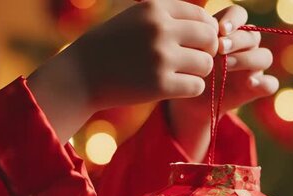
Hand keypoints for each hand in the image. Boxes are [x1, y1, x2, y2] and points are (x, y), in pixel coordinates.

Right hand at [28, 0, 218, 142]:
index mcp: (155, 10)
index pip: (203, 17)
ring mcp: (161, 58)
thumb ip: (168, 18)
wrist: (81, 75)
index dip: (206, 33)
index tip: (196, 44)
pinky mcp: (160, 85)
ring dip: (198, 72)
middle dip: (206, 51)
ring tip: (181, 74)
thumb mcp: (136, 19)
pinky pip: (197, 86)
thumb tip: (211, 26)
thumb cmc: (112, 47)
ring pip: (207, 64)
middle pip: (210, 39)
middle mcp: (160, 30)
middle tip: (193, 61)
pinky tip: (175, 87)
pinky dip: (190, 88)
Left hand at [168, 5, 278, 161]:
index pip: (239, 15)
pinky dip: (264, 83)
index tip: (219, 29)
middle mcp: (245, 47)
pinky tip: (249, 83)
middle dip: (237, 40)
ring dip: (247, 58)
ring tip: (228, 65)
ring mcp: (253, 67)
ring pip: (264, 56)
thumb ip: (199, 39)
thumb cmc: (187, 70)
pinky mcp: (256, 87)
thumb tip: (208, 31)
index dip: (233, 19)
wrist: (189, 101)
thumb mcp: (189, 52)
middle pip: (253, 36)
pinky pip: (270, 83)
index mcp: (230, 32)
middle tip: (220, 48)